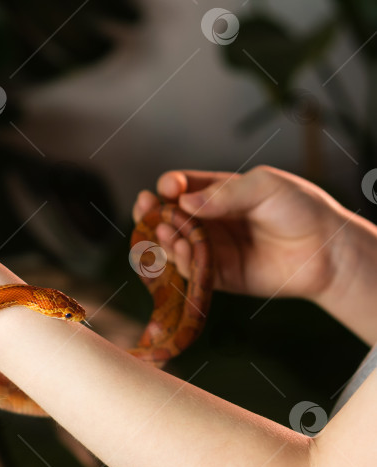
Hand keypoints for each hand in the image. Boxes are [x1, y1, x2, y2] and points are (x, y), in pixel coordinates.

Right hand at [132, 165, 348, 301]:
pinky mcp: (216, 276)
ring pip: (171, 244)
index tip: (169, 188)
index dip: (169, 186)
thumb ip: (224, 193)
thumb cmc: (299, 209)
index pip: (180, 186)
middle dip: (151, 211)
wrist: (326, 252)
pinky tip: (183, 251)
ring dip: (162, 238)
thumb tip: (183, 203)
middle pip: (166, 216)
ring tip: (165, 232)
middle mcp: (208, 220)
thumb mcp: (264, 186)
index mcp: (217, 192)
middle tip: (144, 208)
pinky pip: (189, 270)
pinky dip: (180, 262)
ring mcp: (210, 248)